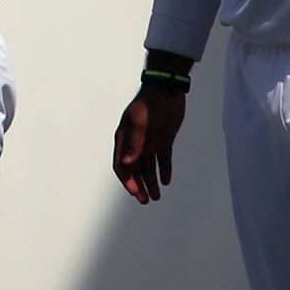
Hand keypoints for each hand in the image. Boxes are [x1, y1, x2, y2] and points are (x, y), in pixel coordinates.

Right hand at [112, 88, 186, 204]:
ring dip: (151, 182)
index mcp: (124, 139)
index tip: (135, 192)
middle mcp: (135, 143)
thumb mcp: (140, 123)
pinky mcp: (164, 140)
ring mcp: (149, 142)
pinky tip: (167, 181)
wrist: (166, 90)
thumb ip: (134, 143)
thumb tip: (127, 163)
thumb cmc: (149, 103)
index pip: (122, 165)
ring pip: (149, 167)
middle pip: (135, 170)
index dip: (127, 180)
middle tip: (146, 200)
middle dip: (139, 186)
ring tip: (157, 197)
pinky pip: (163, 158)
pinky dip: (164, 170)